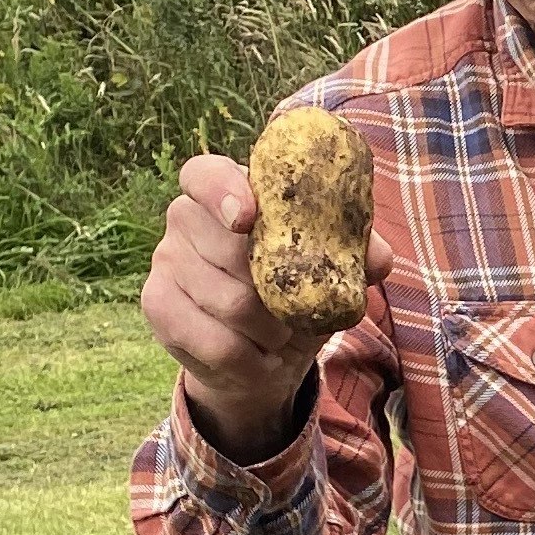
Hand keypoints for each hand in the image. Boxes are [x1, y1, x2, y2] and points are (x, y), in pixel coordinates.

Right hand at [140, 153, 394, 461]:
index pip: (206, 174)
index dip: (223, 191)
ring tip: (281, 335)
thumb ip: (358, 255)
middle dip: (279, 290)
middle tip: (298, 310)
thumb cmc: (301, 295)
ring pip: (229, 302)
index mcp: (230, 190)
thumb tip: (377, 258)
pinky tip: (259, 358)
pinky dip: (251, 360)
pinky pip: (215, 341)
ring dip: (272, 331)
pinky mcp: (156, 304)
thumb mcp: (335, 271)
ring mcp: (166, 259)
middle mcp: (185, 216)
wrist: (265, 356)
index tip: (247, 219)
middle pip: (228, 249)